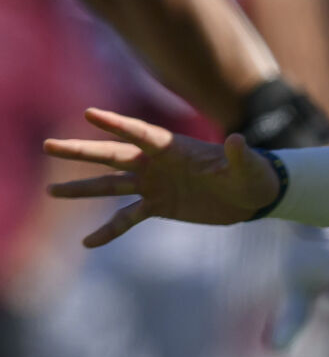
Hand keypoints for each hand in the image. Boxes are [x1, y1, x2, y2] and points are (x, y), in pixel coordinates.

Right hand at [44, 108, 278, 247]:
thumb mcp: (248, 165)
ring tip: (53, 191)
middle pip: (112, 155)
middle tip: (49, 145)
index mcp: (173, 147)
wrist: (251, 197)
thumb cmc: (251, 174)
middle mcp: (156, 163)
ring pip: (111, 186)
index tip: (89, 114)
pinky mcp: (158, 206)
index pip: (140, 133)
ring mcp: (154, 184)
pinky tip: (88, 242)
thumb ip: (238, 154)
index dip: (116, 124)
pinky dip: (109, 230)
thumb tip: (237, 140)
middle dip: (81, 151)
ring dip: (82, 189)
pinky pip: (127, 218)